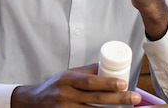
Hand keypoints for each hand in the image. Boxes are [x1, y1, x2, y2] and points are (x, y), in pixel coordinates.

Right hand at [11, 63, 140, 106]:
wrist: (33, 102)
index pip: (90, 82)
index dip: (107, 83)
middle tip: (135, 98)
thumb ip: (87, 72)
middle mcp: (66, 95)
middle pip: (95, 99)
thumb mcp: (68, 74)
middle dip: (118, 98)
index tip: (123, 83)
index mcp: (68, 79)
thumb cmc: (55, 86)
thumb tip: (109, 65)